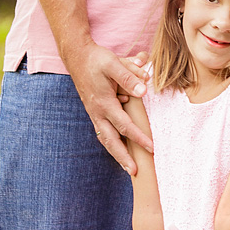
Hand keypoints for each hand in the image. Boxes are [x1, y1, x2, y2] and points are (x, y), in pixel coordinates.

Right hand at [64, 41, 152, 171]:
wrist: (78, 57)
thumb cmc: (98, 60)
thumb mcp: (114, 63)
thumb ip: (129, 76)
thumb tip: (143, 90)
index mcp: (104, 103)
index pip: (124, 125)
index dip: (138, 137)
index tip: (151, 147)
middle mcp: (98, 112)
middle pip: (110, 141)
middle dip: (123, 157)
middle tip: (135, 172)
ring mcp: (94, 113)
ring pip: (105, 138)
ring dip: (116, 154)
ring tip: (127, 166)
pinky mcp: (94, 112)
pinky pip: (103, 132)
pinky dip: (111, 143)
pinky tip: (118, 149)